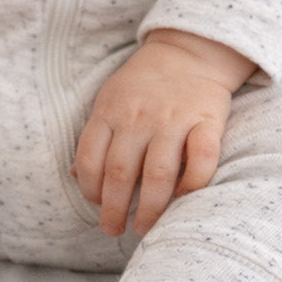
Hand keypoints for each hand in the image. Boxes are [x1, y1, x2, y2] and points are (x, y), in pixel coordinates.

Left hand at [73, 31, 254, 237]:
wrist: (188, 51)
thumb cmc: (144, 84)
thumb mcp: (110, 100)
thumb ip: (95, 137)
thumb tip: (74, 176)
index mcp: (110, 111)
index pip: (90, 158)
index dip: (89, 190)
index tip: (96, 206)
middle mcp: (139, 117)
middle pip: (120, 173)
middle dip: (113, 210)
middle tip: (113, 230)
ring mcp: (173, 119)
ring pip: (158, 174)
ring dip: (149, 209)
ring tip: (144, 227)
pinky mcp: (207, 121)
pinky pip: (202, 160)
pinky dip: (193, 185)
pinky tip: (184, 200)